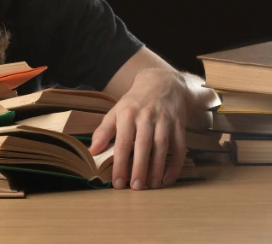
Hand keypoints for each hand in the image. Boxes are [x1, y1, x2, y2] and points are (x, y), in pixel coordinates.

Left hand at [89, 68, 186, 189]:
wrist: (161, 83)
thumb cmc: (134, 102)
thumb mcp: (116, 112)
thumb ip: (104, 131)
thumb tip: (92, 152)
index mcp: (127, 114)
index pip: (122, 142)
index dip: (119, 163)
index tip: (117, 182)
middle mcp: (146, 116)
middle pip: (143, 145)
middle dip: (139, 168)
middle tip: (135, 188)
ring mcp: (165, 120)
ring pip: (162, 147)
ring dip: (157, 168)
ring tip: (151, 186)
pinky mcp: (180, 124)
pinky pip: (180, 147)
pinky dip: (175, 164)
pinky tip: (168, 178)